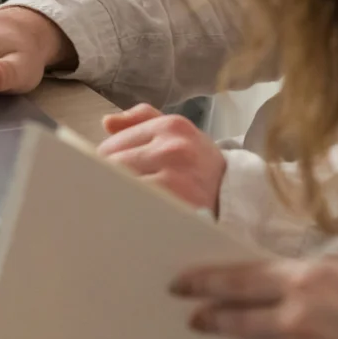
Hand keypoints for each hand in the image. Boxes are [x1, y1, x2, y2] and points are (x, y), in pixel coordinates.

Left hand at [99, 104, 224, 213]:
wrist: (235, 195)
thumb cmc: (198, 165)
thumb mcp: (178, 134)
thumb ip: (143, 120)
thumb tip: (107, 122)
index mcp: (171, 126)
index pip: (111, 147)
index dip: (102, 166)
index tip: (103, 179)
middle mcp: (174, 148)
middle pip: (112, 167)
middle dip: (105, 182)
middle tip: (107, 195)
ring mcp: (176, 178)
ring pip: (121, 187)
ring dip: (114, 198)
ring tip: (119, 205)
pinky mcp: (177, 206)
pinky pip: (136, 207)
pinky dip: (128, 213)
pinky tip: (131, 218)